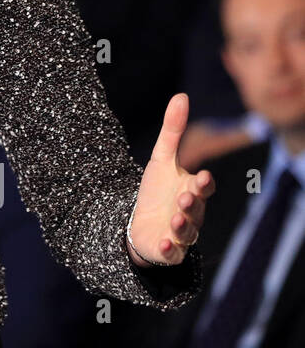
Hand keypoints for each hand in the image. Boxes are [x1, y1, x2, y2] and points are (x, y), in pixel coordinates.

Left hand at [128, 93, 215, 265]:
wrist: (142, 224)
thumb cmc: (157, 190)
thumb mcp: (161, 159)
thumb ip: (172, 131)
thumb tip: (181, 96)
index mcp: (192, 190)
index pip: (204, 187)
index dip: (204, 183)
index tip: (200, 176)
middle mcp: (191, 213)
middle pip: (197, 209)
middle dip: (193, 203)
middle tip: (186, 196)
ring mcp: (181, 233)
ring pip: (187, 231)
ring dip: (183, 225)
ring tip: (174, 218)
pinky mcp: (168, 249)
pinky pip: (172, 252)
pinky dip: (170, 248)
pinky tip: (164, 242)